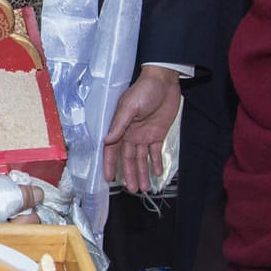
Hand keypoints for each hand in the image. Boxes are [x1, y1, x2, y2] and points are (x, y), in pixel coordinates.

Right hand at [104, 66, 180, 193]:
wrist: (164, 80)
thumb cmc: (144, 89)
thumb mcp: (130, 106)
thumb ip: (120, 124)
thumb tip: (106, 140)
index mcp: (121, 127)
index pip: (112, 150)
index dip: (110, 164)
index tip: (109, 178)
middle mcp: (130, 134)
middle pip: (128, 158)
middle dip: (130, 174)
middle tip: (134, 190)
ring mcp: (144, 135)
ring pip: (141, 159)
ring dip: (142, 172)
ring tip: (145, 188)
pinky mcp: (157, 134)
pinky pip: (155, 152)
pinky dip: (156, 162)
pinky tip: (157, 173)